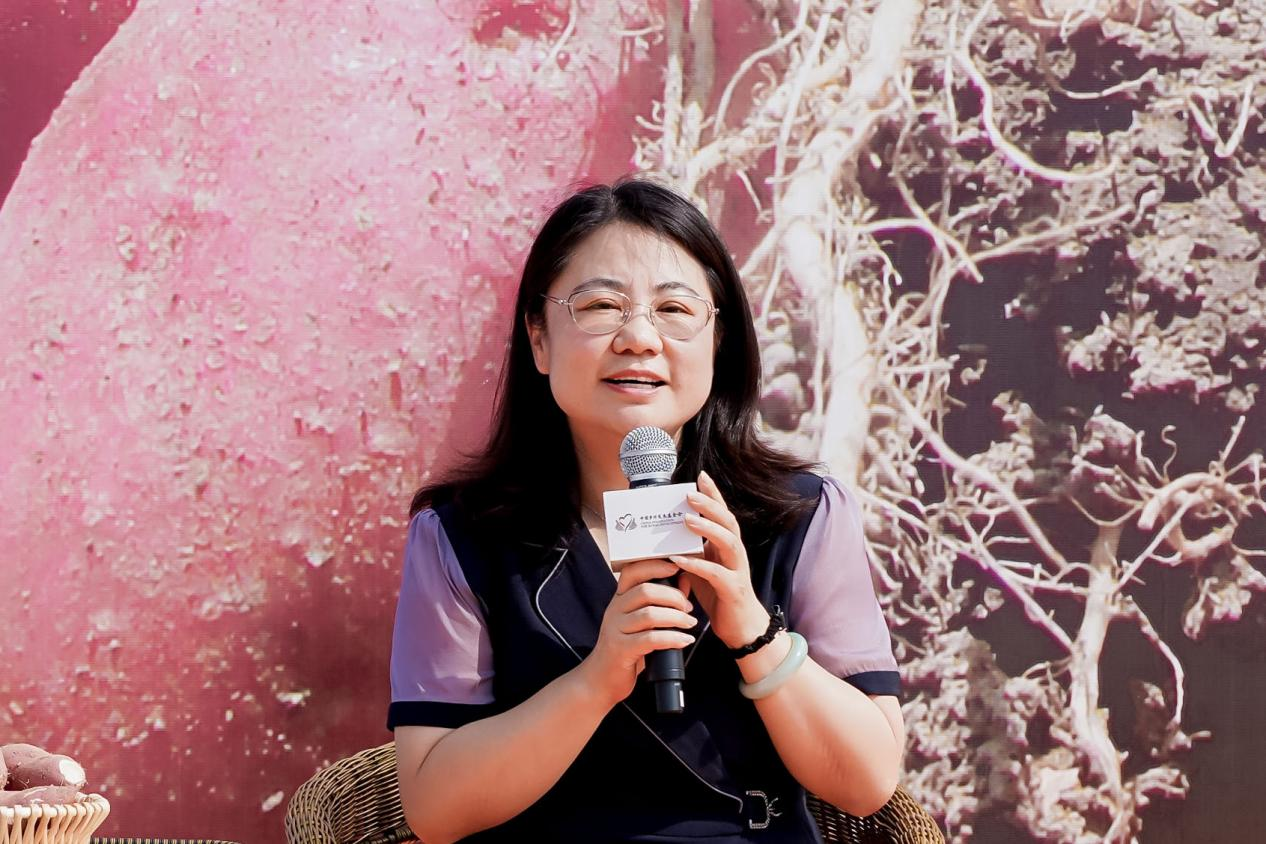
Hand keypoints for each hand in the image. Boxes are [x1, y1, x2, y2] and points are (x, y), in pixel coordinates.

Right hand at [578, 558, 696, 708]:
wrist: (601, 679)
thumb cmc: (626, 648)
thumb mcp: (642, 622)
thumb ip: (661, 601)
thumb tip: (684, 580)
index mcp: (619, 599)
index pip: (633, 571)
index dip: (655, 566)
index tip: (676, 568)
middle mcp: (614, 610)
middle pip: (646, 591)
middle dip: (673, 596)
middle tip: (689, 608)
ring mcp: (615, 629)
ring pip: (649, 614)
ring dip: (676, 617)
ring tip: (690, 623)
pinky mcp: (620, 649)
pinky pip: (650, 639)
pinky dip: (672, 638)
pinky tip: (684, 641)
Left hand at [670, 471, 770, 650]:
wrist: (742, 628)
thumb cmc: (720, 595)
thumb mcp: (703, 567)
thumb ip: (692, 550)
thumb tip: (666, 535)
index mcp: (728, 545)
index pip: (722, 514)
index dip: (714, 494)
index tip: (700, 476)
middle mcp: (736, 553)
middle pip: (727, 521)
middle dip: (710, 505)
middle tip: (689, 494)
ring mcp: (737, 570)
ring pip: (728, 542)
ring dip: (707, 529)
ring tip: (687, 520)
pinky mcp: (733, 590)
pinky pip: (716, 573)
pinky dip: (697, 564)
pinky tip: (679, 559)